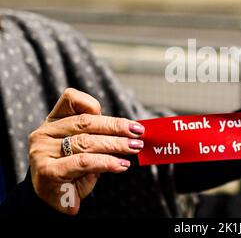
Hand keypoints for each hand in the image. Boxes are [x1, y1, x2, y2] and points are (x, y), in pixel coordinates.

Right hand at [28, 88, 144, 214]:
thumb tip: (134, 131)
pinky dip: (106, 162)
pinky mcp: (47, 171)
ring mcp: (42, 152)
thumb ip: (101, 135)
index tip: (123, 119)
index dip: (96, 104)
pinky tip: (121, 165)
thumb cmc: (74, 171)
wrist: (54, 201)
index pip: (71, 100)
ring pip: (86, 142)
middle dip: (116, 127)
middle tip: (138, 134)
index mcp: (53, 122)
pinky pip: (83, 162)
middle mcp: (44, 133)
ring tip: (134, 148)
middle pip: (85, 122)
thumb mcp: (87, 149)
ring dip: (116, 144)